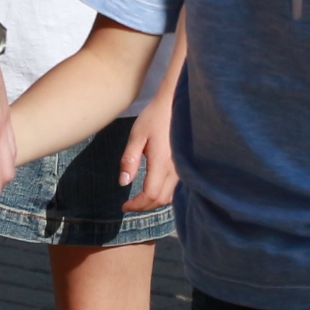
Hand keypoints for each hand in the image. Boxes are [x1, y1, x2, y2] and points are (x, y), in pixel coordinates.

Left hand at [116, 83, 179, 209]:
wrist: (176, 102)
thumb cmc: (155, 117)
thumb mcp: (137, 136)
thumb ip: (129, 160)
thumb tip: (123, 183)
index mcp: (162, 163)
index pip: (150, 195)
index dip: (137, 205)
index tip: (124, 205)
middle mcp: (176, 169)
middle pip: (161, 199)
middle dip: (144, 206)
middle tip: (130, 204)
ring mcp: (183, 167)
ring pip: (171, 196)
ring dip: (155, 201)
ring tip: (141, 198)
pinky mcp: (186, 164)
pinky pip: (177, 188)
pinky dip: (165, 194)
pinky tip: (156, 189)